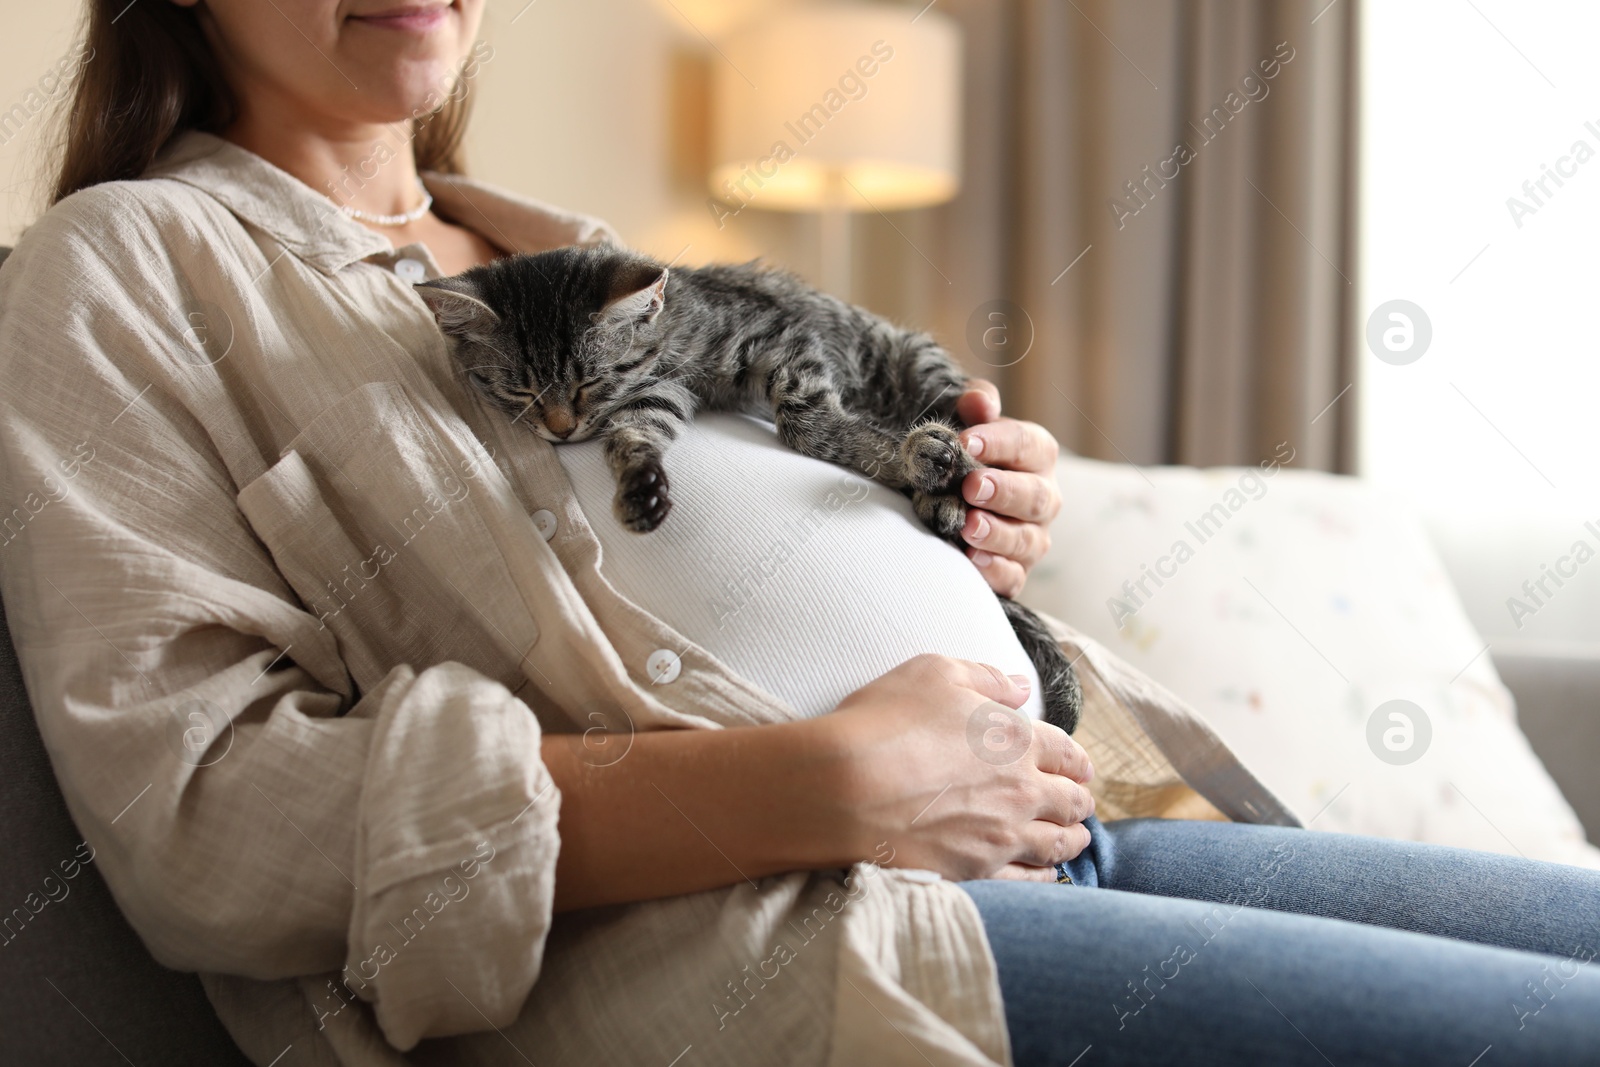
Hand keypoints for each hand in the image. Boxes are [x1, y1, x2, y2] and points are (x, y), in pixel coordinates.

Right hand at [817, 654, 1094, 882]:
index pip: (1066, 752)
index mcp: (1016, 738)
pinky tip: (1048, 874)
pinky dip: (1046, 876)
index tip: (1081, 768)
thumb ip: (985, 678)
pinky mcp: (978, 872)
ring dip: (1073, 838)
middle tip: (1082, 802)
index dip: (1076, 760)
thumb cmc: (884, 723)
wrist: (844, 790)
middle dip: (1080, 799)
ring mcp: (1002, 835)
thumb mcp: (934, 673)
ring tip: (1078, 838)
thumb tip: (1020, 686)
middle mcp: (1021, 790)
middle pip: (1070, 800)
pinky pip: (1028, 880)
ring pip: (1057, 843)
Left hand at [955, 380, 1062, 597]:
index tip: (964, 441)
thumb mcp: (966, 424)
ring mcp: (1031, 538)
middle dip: (1003, 491)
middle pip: (1035, 495)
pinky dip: (995, 571)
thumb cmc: (963, 455)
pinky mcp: (1015, 573)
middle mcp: (1043, 498)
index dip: (998, 442)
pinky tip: (972, 561)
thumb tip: (980, 401)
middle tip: (971, 486)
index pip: (1028, 445)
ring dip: (998, 533)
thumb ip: (975, 405)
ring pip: (1027, 540)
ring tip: (968, 526)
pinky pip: (1013, 577)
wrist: (947, 498)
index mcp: (1036, 456)